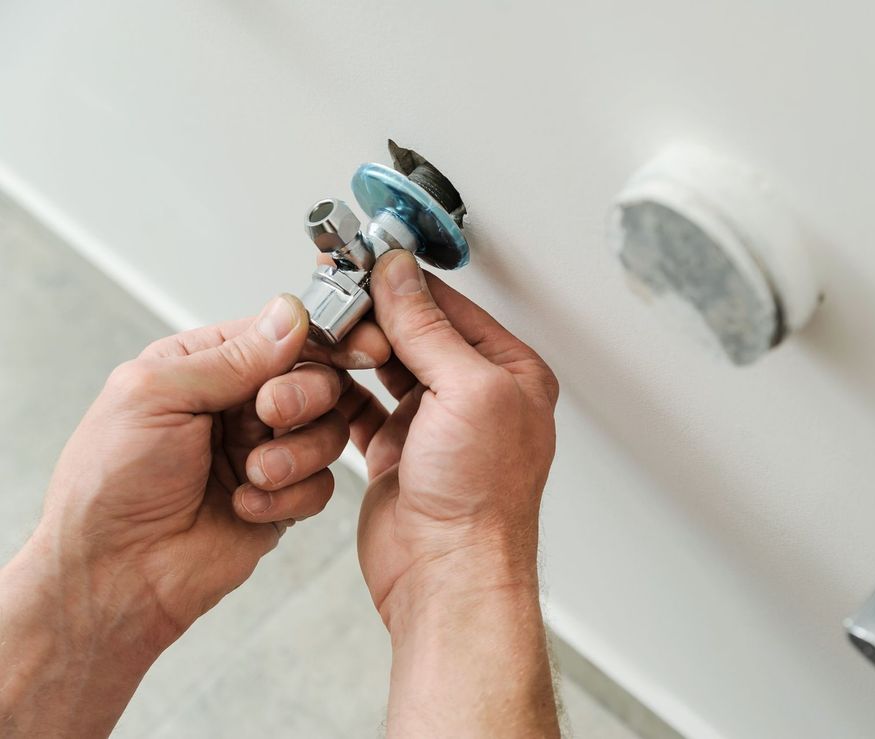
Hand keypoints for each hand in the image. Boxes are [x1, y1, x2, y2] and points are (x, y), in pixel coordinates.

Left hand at [0, 294, 389, 735]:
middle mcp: (241, 405)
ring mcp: (265, 452)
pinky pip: (322, 486)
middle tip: (273, 414)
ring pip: (330, 431)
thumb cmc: (109, 484)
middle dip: (305, 396)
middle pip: (318, 378)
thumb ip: (230, 356)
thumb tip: (290, 314)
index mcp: (206, 366)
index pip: (281, 334)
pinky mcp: (283, 500)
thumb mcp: (156, 395)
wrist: (113, 575)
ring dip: (297, 453)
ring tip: (253, 474)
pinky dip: (289, 496)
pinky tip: (244, 506)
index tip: (359, 344)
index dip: (325, 337)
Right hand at [344, 250, 560, 735]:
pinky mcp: (396, 452)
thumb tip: (402, 276)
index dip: (405, 283)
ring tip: (322, 331)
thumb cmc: (480, 499)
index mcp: (509, 375)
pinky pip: (359, 406)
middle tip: (334, 293)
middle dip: (372, 315)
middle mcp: (474, 396)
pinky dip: (337, 391)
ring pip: (383, 367)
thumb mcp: (466, 392)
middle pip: (414, 333)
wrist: (448, 575)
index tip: (365, 261)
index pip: (451, 308)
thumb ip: (429, 328)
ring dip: (352, 351)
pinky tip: (320, 375)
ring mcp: (433, 424)